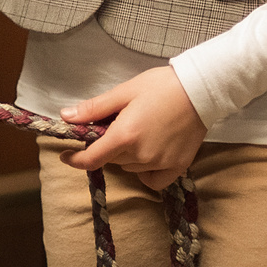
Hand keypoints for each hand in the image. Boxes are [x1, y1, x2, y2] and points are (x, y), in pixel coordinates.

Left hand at [62, 66, 206, 191]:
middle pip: (112, 160)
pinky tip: (147, 155)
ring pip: (130, 167)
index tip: (66, 155)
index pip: (91, 158)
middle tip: (115, 126)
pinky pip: (152, 180)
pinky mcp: (177, 166)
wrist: (200, 89)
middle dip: (106, 146)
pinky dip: (145, 172)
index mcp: (125, 135)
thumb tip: (66, 117)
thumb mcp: (124, 92)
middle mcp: (141, 154)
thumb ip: (94, 108)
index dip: (75, 159)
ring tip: (137, 132)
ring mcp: (161, 163)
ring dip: (125, 156)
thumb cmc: (161, 86)